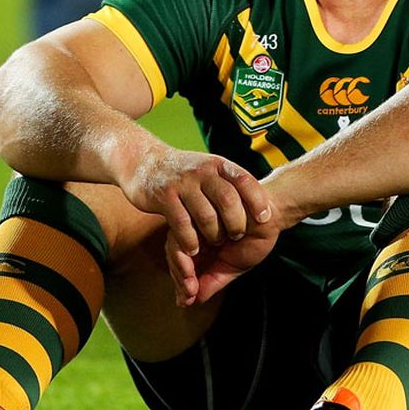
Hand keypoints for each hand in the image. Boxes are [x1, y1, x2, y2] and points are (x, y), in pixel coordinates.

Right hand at [121, 146, 270, 260]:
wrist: (143, 161)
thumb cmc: (184, 173)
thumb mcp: (209, 169)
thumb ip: (230, 182)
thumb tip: (261, 202)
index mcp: (218, 165)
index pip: (245, 180)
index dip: (257, 201)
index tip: (265, 219)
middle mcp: (202, 171)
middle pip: (228, 200)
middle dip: (236, 223)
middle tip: (237, 236)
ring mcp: (182, 183)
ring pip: (206, 215)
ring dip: (214, 234)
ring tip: (215, 243)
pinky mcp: (164, 197)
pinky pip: (182, 223)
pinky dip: (191, 240)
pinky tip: (194, 248)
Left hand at [165, 208, 280, 306]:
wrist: (272, 216)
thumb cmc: (252, 240)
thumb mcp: (230, 268)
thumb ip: (209, 283)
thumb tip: (186, 303)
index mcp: (195, 240)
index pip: (176, 258)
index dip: (179, 278)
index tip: (187, 298)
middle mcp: (193, 225)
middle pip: (173, 246)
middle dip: (179, 270)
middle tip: (189, 289)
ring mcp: (199, 210)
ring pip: (180, 233)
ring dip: (184, 258)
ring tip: (192, 277)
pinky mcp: (209, 197)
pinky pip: (197, 216)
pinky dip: (200, 236)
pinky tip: (209, 251)